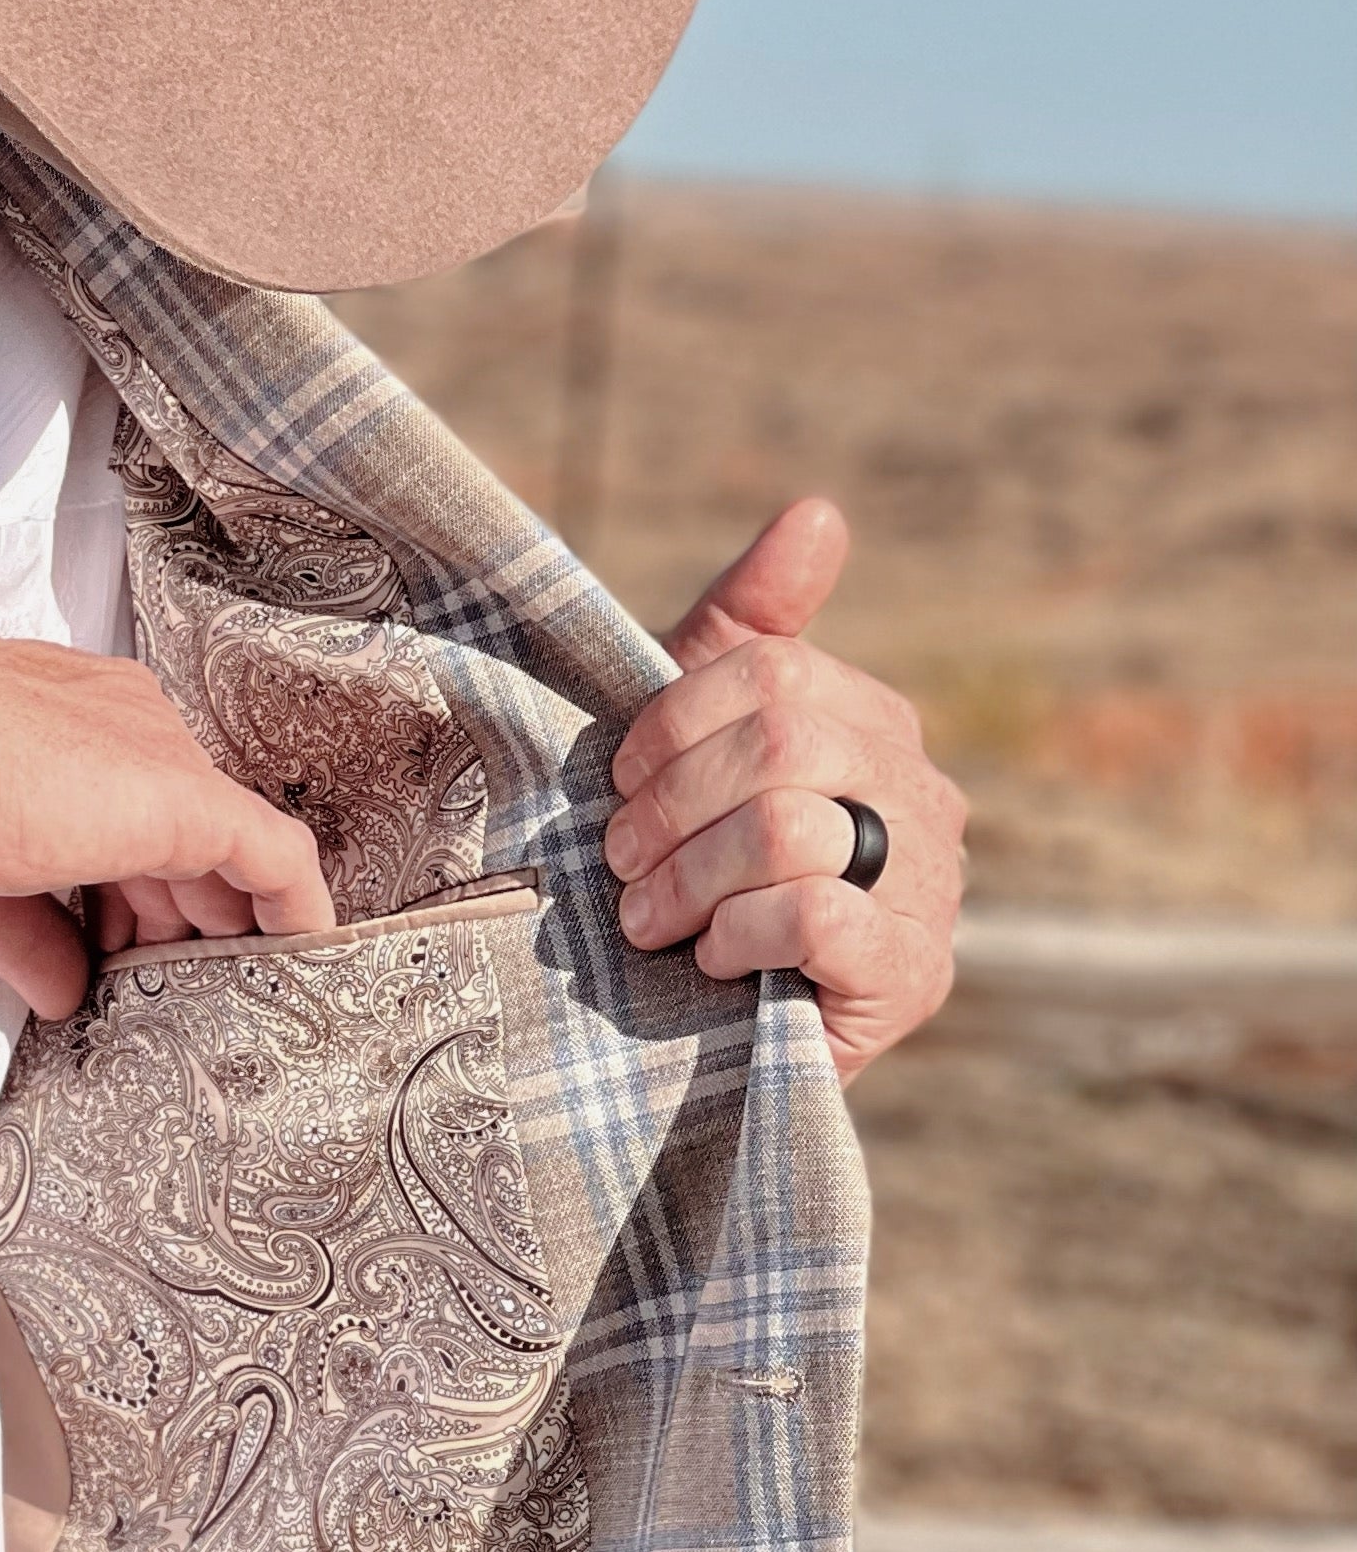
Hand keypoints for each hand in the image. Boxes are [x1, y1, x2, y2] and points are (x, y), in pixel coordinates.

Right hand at [0, 631, 330, 1020]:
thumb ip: (29, 932)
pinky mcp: (188, 800)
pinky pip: (272, 854)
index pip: (118, 802)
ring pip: (225, 839)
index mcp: (59, 716)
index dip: (123, 884)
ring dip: (228, 912)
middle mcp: (120, 721)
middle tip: (167, 973)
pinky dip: (292, 903)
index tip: (110, 944)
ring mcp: (156, 754)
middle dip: (175, 905)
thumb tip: (67, 991)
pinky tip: (307, 949)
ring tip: (234, 975)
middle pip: (175, 825)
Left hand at [605, 500, 964, 1082]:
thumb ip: (745, 627)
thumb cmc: (693, 873)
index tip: (618, 782)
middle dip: (676, 804)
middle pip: (785, 743)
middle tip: (621, 862)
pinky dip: (738, 933)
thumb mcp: (696, 742)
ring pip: (794, 827)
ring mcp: (933, 887)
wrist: (703, 1040)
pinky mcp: (915, 975)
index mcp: (874, 724)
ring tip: (650, 920)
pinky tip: (715, 960)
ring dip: (691, 877)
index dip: (673, 722)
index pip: (774, 672)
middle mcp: (923, 794)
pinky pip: (813, 913)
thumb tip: (820, 511)